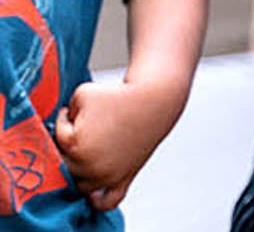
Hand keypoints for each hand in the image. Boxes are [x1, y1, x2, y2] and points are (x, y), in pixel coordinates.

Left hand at [54, 79, 176, 210]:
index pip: (55, 138)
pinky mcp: (124, 177)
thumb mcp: (81, 95)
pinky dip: (97, 200)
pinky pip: (107, 201)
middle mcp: (90, 166)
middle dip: (67, 146)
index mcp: (75, 146)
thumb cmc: (121, 95)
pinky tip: (93, 192)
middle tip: (80, 129)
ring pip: (78, 185)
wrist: (156, 98)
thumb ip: (65, 114)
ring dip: (77, 172)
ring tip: (86, 150)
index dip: (63, 120)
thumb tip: (64, 127)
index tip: (72, 111)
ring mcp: (107, 175)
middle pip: (62, 165)